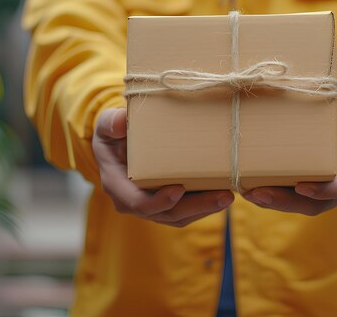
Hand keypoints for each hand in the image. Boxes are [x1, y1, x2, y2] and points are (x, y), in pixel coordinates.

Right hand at [93, 108, 233, 226]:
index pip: (137, 202)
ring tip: (229, 196)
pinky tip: (224, 193)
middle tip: (223, 196)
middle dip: (196, 207)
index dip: (159, 201)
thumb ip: (112, 123)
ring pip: (180, 216)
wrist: (117, 144)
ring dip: (206, 209)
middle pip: (167, 214)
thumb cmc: (112, 132)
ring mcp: (152, 206)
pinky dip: (205, 205)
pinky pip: (187, 211)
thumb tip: (123, 120)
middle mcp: (133, 202)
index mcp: (117, 185)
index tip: (179, 190)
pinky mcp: (167, 204)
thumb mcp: (106, 124)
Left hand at [243, 85, 336, 215]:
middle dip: (285, 202)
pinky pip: (284, 194)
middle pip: (313, 203)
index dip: (325, 190)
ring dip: (271, 201)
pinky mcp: (300, 183)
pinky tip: (244, 185)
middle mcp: (336, 183)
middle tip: (260, 194)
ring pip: (295, 203)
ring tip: (247, 192)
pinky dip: (265, 193)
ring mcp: (317, 186)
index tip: (302, 186)